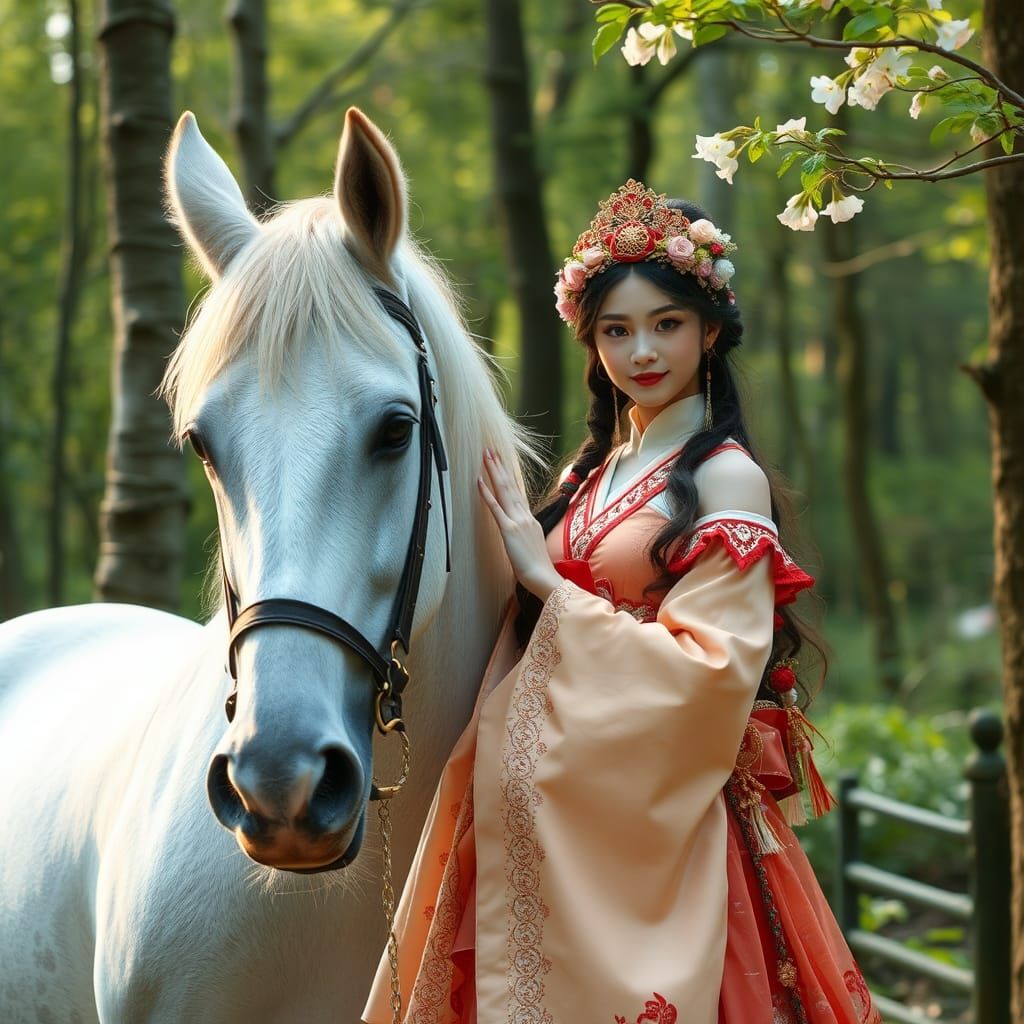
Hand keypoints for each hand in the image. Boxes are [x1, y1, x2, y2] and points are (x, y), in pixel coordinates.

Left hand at [477, 448, 562, 600]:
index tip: (502, 463)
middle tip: (490, 450)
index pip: (517, 493)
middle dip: (499, 467)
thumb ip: (525, 534)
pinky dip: (486, 493)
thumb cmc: (537, 568)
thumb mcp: (531, 545)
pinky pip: (496, 508)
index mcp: (529, 519)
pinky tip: (479, 481)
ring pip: (504, 491)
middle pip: (510, 486)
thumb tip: (519, 532)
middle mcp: (525, 516)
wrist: (543, 577)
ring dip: (494, 472)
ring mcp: (517, 521)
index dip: (508, 477)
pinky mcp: (508, 530)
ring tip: (486, 456)